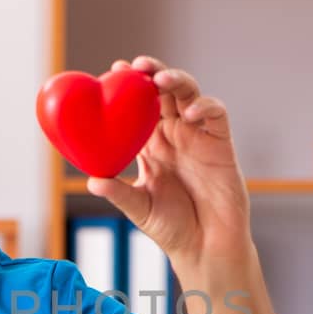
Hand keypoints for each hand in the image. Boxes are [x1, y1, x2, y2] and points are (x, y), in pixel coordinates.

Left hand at [86, 56, 251, 269]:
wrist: (206, 247)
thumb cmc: (172, 228)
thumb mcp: (139, 209)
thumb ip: (119, 193)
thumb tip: (91, 181)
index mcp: (150, 144)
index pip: (137, 107)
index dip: (128, 86)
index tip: (113, 70)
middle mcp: (174, 135)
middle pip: (163, 92)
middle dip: (151, 73)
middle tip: (136, 66)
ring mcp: (198, 137)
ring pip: (189, 95)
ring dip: (177, 81)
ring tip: (160, 80)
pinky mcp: (221, 144)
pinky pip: (216, 115)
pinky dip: (205, 106)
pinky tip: (190, 112)